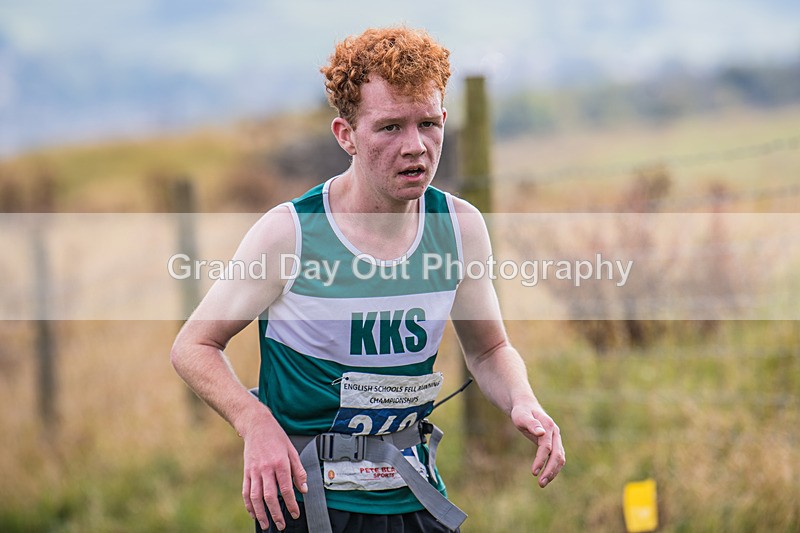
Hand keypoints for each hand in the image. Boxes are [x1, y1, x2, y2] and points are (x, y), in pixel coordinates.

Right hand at [241, 414, 307, 530]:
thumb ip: (298, 471)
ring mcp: (254, 471)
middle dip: (276, 514)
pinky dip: (249, 505)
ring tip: (266, 524)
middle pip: (270, 496)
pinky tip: (254, 513)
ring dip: (261, 514)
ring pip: (256, 497)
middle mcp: (266, 469)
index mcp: (280, 463)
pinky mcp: (246, 472)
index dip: (291, 504)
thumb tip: (304, 489)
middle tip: (281, 525)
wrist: (257, 425)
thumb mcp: (292, 451)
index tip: (295, 513)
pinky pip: (246, 491)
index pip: (286, 489)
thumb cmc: (276, 437)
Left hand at [511, 404, 565, 487]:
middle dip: (550, 470)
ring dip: (553, 472)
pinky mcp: (554, 444)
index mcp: (548, 426)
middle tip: (540, 484)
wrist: (526, 407)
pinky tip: (546, 477)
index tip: (533, 472)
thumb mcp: (522, 416)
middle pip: (557, 455)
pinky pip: (557, 458)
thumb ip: (531, 424)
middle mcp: (555, 433)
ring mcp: (556, 439)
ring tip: (542, 484)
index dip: (540, 460)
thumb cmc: (521, 412)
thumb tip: (541, 433)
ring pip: (560, 458)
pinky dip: (553, 468)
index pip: (546, 447)